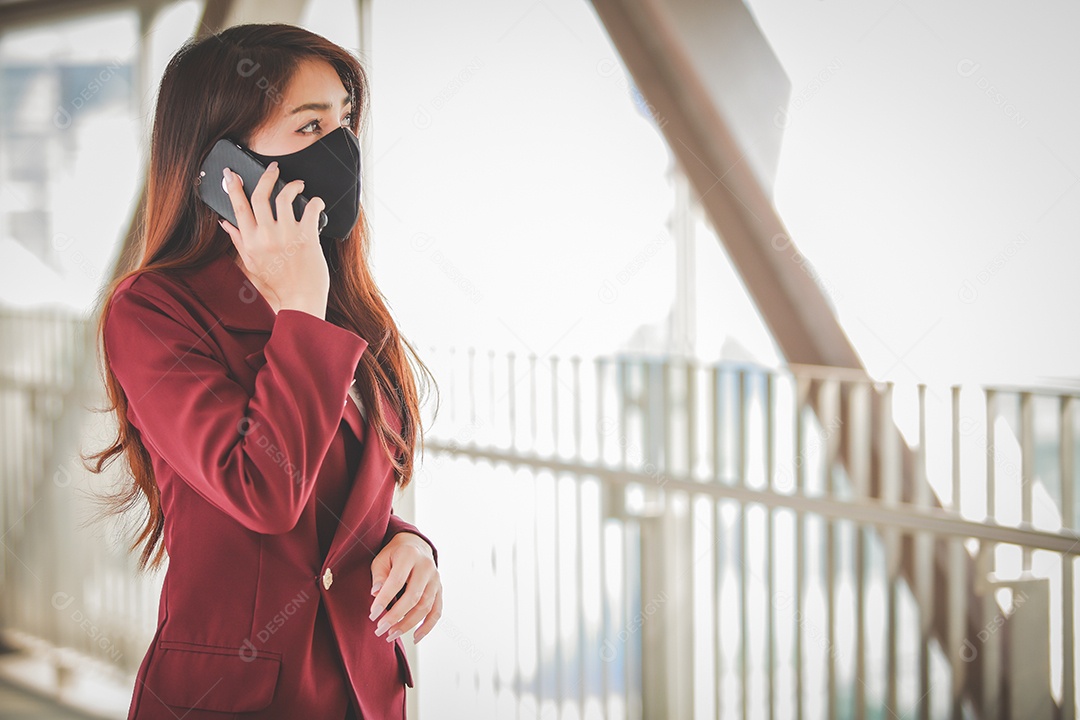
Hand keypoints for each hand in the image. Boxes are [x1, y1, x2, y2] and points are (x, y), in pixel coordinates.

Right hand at [217, 162, 328, 318]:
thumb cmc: (279, 282)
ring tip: (298, 185)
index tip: (231, 173)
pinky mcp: (307, 237)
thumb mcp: (252, 263)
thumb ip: (239, 240)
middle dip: (266, 176)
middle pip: (261, 195)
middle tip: (273, 169)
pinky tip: (316, 202)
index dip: (233, 186)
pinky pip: (310, 208)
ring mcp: (287, 235)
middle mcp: (266, 236)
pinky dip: (315, 201)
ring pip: (285, 197)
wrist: (302, 298)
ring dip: (292, 185)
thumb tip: (225, 222)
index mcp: (251, 241)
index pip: (238, 206)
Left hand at [369, 532, 441, 643]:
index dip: (384, 599)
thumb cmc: (394, 555)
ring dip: (408, 624)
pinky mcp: (439, 590)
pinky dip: (427, 627)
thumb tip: (375, 594)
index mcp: (410, 555)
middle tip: (380, 630)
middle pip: (413, 596)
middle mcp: (426, 567)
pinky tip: (415, 637)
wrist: (415, 546)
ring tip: (391, 635)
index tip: (372, 615)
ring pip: (425, 606)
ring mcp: (436, 579)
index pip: (397, 581)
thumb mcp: (381, 559)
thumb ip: (379, 576)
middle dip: (395, 616)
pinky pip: (436, 611)